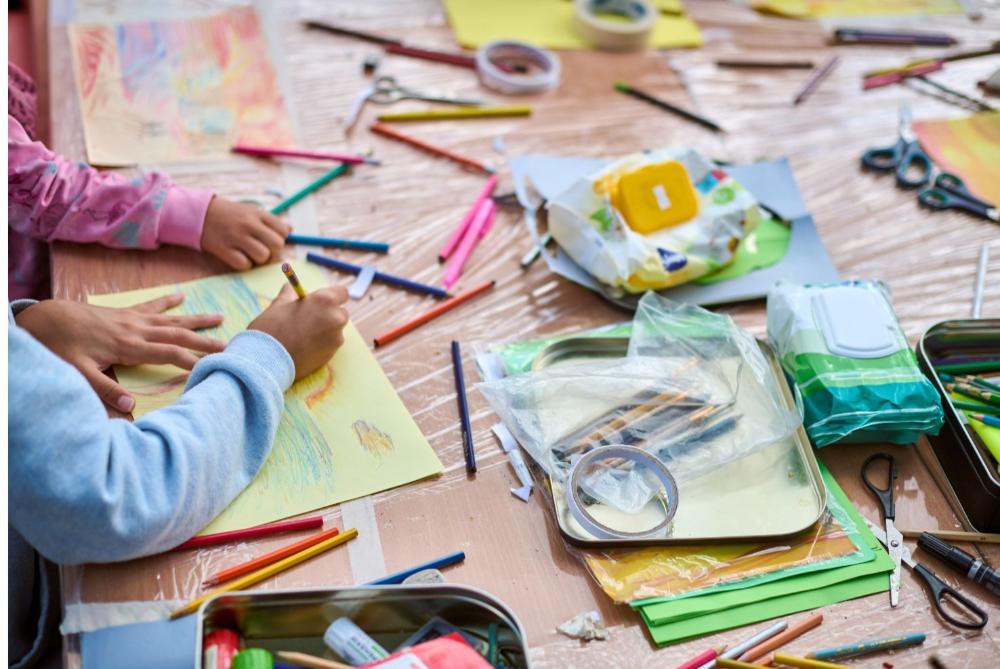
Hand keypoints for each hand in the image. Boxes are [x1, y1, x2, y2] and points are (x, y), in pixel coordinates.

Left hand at [16, 294, 224, 412]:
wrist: (46, 318)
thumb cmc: (60, 347)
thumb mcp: (77, 372)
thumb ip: (104, 389)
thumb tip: (130, 407)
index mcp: (129, 347)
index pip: (169, 355)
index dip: (193, 361)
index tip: (214, 368)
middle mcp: (137, 330)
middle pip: (178, 335)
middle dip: (205, 341)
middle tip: (231, 346)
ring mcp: (132, 319)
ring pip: (171, 319)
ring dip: (196, 320)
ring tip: (220, 318)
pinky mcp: (125, 313)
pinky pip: (152, 306)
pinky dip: (168, 300)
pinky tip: (181, 296)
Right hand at [201, 197, 290, 269]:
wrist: (199, 214)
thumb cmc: (230, 214)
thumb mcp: (251, 211)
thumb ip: (270, 221)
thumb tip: (290, 230)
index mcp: (258, 214)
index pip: (283, 231)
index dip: (280, 238)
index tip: (270, 239)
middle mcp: (249, 224)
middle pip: (277, 245)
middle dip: (273, 250)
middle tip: (263, 248)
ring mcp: (236, 237)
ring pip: (262, 256)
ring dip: (259, 259)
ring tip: (250, 253)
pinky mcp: (224, 249)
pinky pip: (244, 265)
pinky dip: (244, 264)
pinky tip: (238, 256)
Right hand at [248, 284, 348, 379]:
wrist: (268, 361)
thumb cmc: (271, 329)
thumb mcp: (278, 305)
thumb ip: (289, 294)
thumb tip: (291, 288)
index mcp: (325, 300)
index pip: (342, 292)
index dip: (332, 296)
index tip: (321, 301)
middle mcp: (336, 318)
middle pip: (340, 312)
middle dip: (329, 314)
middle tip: (309, 319)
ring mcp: (336, 338)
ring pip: (336, 330)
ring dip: (326, 330)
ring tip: (304, 336)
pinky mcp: (333, 354)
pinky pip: (331, 344)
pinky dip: (322, 344)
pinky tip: (305, 347)